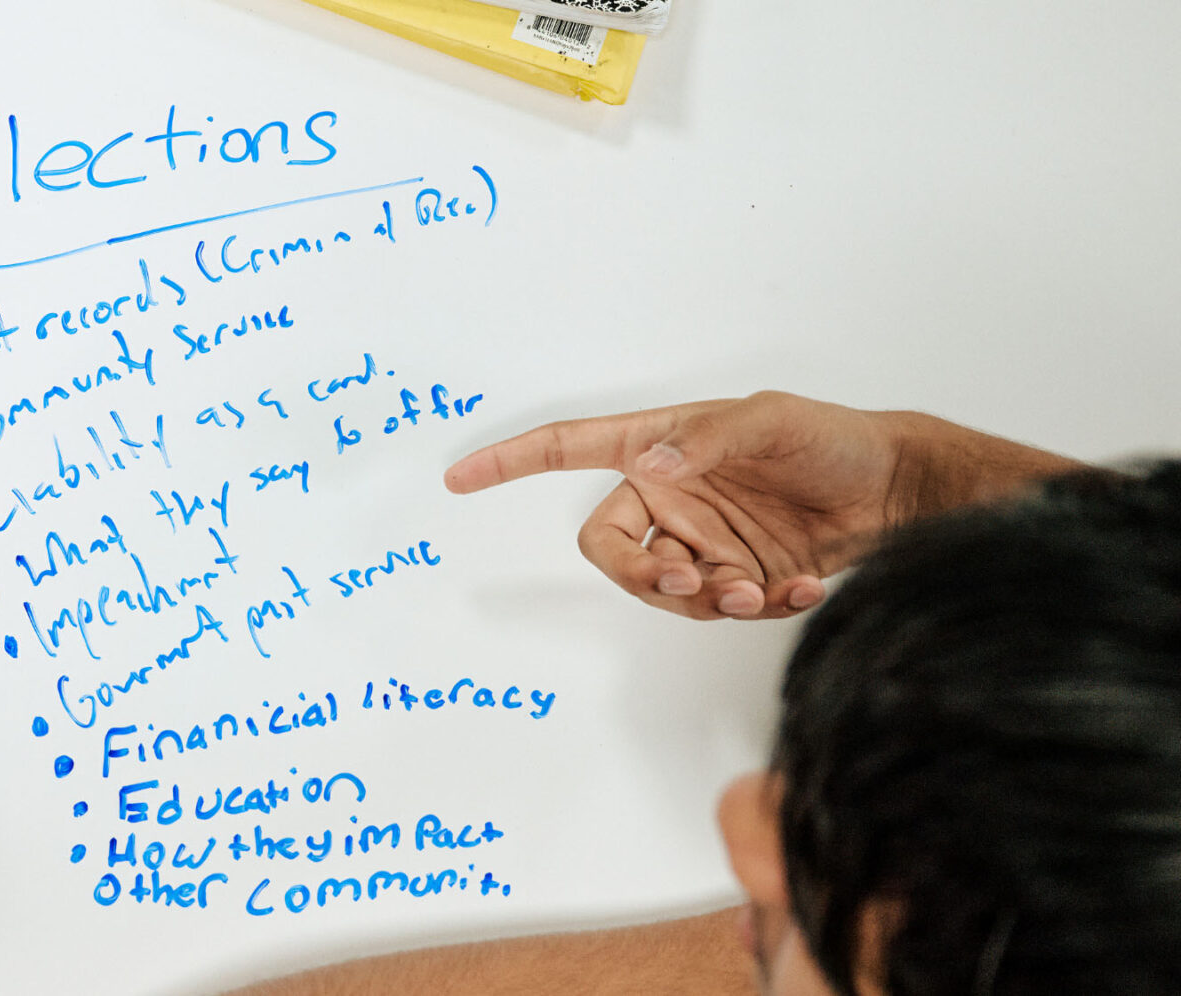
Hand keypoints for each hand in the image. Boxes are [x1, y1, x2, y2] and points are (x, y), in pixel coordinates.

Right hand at [443, 392, 915, 619]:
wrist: (899, 492)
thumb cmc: (832, 439)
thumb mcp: (769, 422)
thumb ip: (704, 445)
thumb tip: (652, 469)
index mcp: (658, 448)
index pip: (568, 449)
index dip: (510, 461)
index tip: (460, 476)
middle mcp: (670, 497)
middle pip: (610, 548)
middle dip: (641, 575)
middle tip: (687, 582)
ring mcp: (702, 540)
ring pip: (666, 589)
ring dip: (707, 600)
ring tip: (757, 590)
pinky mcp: (738, 576)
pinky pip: (721, 608)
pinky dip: (759, 607)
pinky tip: (800, 589)